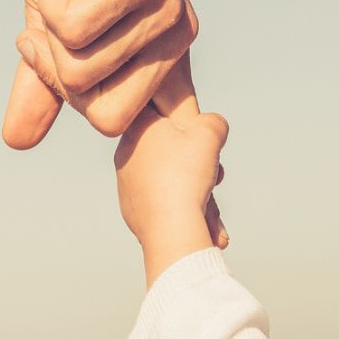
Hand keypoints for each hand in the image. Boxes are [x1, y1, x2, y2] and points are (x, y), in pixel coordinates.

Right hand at [1, 0, 198, 148]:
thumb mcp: (49, 21)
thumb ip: (43, 82)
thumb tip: (17, 140)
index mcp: (162, 56)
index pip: (123, 126)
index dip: (88, 111)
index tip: (60, 62)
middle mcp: (175, 41)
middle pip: (102, 116)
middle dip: (57, 74)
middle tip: (47, 20)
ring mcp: (165, 15)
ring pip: (85, 77)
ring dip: (50, 30)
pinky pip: (76, 33)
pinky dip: (52, 2)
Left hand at [114, 95, 228, 285]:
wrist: (169, 228)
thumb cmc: (186, 175)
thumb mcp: (210, 133)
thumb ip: (212, 121)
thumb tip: (211, 125)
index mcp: (137, 128)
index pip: (160, 110)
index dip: (186, 122)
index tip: (198, 137)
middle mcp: (125, 153)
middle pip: (169, 148)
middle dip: (195, 160)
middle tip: (213, 173)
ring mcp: (125, 182)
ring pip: (167, 175)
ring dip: (191, 183)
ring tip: (207, 197)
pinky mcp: (130, 206)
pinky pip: (160, 198)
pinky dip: (178, 203)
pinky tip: (193, 212)